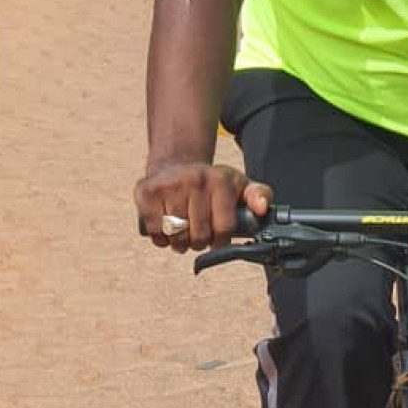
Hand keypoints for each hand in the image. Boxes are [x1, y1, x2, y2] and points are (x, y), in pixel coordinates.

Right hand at [134, 161, 270, 250]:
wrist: (177, 164)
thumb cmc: (212, 183)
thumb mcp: (240, 186)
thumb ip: (259, 196)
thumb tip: (261, 209)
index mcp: (220, 180)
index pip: (224, 228)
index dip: (221, 241)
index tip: (217, 240)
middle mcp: (195, 180)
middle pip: (199, 235)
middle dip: (199, 243)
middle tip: (197, 236)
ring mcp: (169, 185)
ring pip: (176, 235)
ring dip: (179, 243)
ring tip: (182, 235)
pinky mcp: (146, 192)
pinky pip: (154, 231)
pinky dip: (160, 239)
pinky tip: (166, 231)